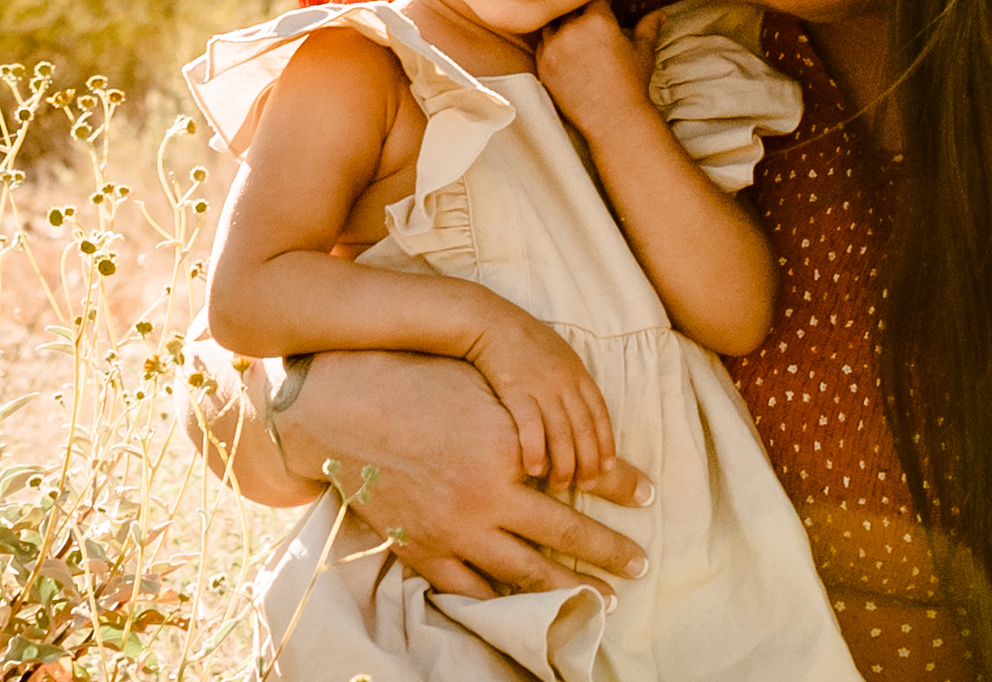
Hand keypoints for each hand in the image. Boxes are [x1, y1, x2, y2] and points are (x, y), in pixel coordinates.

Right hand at [270, 350, 651, 601]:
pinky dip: (502, 602)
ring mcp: (451, 532)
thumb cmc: (422, 384)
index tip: (649, 498)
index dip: (620, 486)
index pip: (582, 476)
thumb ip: (538, 420)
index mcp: (508, 452)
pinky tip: (526, 607)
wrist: (341, 407)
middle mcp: (484, 499)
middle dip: (607, 554)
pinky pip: (470, 590)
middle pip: (562, 537)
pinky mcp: (420, 550)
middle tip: (639, 564)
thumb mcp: (489, 390)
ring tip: (599, 600)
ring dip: (566, 589)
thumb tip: (584, 441)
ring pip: (523, 574)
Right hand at [468, 297, 616, 488]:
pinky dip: (536, 449)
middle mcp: (565, 381)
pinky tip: (534, 469)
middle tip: (586, 486)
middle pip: (584, 428)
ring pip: (561, 432)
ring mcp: (541, 386)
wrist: (490, 322)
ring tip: (560, 485)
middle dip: (588, 461)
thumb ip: (571, 384)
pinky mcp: (515, 390)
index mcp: (578, 373)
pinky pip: (530, 425)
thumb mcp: (558, 357)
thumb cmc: (523, 343)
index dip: (605, 443)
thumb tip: (581, 412)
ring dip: (564, 462)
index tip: (608, 468)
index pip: (600, 414)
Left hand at [536, 0, 663, 139]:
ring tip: (573, 36)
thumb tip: (662, 13)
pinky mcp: (542, 65)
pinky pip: (541, 45)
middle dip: (577, 11)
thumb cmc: (632, 85)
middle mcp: (572, 29)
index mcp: (598, 20)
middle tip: (586, 22)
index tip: (599, 7)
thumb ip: (649, 27)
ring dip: (560, 25)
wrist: (613, 120)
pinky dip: (550, 45)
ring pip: (551, 23)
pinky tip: (563, 52)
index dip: (596, 1)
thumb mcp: (643, 52)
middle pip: (568, 7)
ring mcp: (553, 47)